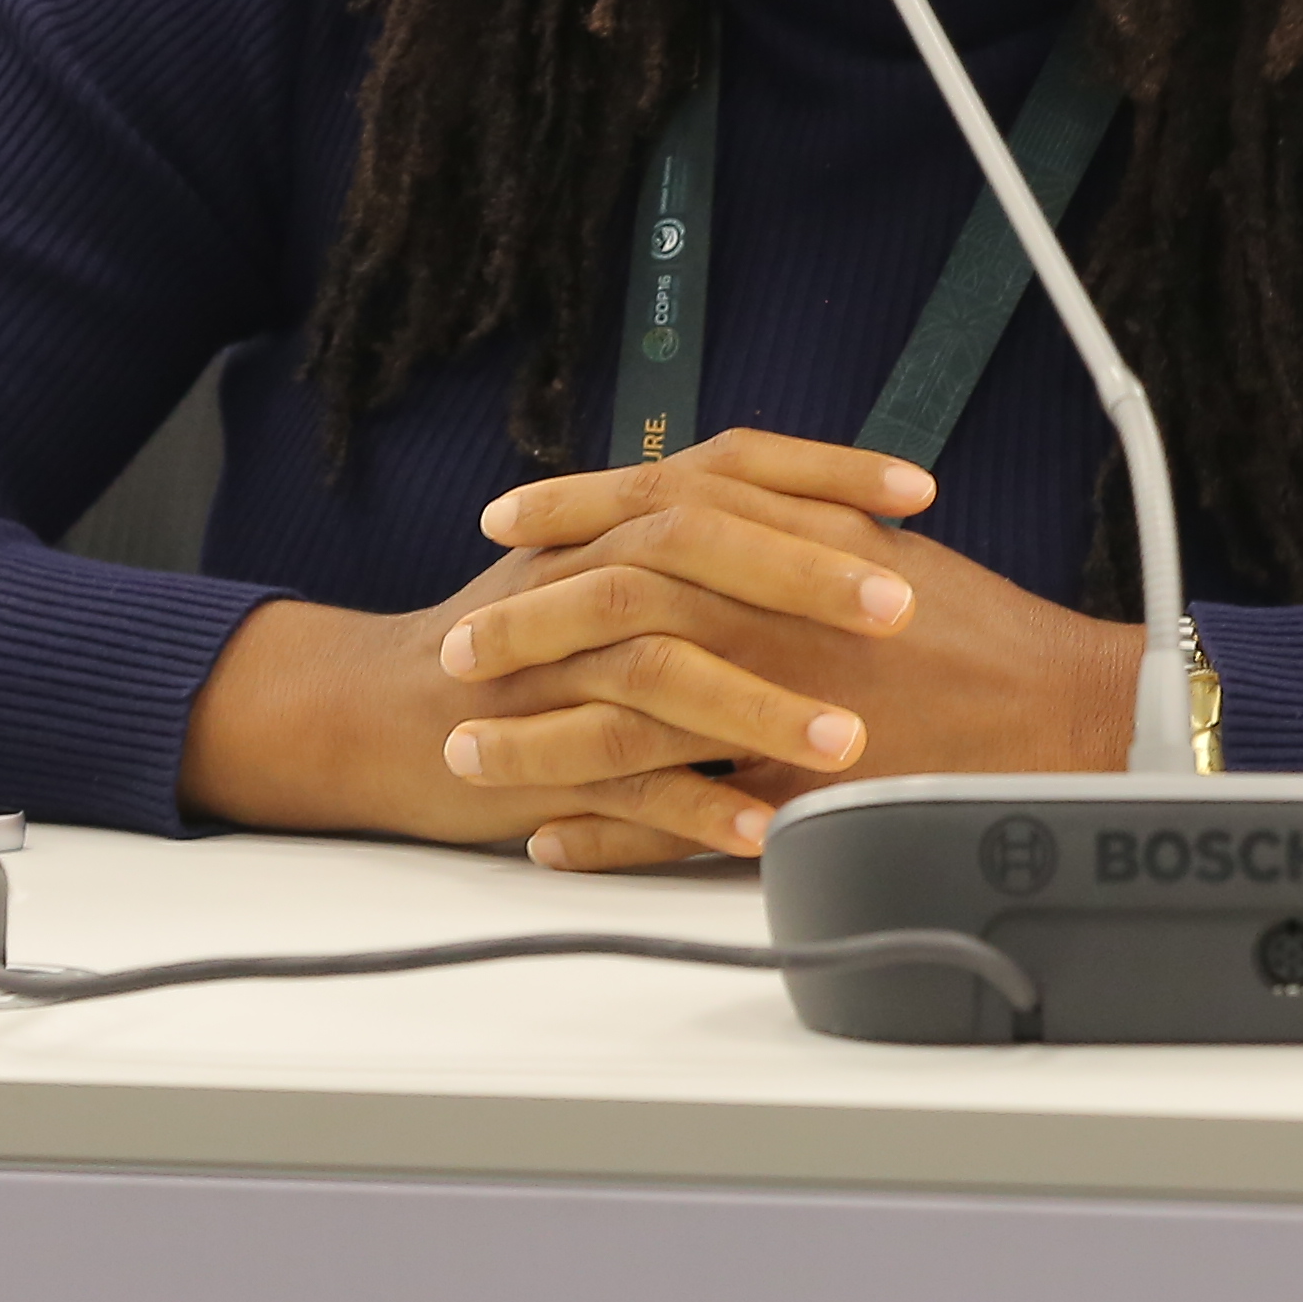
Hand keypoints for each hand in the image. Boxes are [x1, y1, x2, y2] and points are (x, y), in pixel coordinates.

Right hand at [174, 435, 931, 861]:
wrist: (383, 709)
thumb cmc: (525, 641)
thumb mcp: (609, 564)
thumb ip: (705, 537)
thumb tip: (844, 523)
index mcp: (614, 518)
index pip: (728, 465)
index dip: (825, 470)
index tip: (919, 489)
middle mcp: (582, 572)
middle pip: (694, 547)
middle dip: (803, 577)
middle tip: (901, 607)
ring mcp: (554, 665)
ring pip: (659, 667)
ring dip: (758, 707)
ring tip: (846, 746)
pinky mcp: (532, 754)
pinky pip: (619, 780)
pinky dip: (694, 810)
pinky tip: (763, 835)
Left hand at [449, 433, 1149, 870]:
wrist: (1064, 711)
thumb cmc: (973, 628)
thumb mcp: (871, 540)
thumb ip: (780, 513)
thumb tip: (702, 493)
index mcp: (787, 544)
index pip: (650, 509)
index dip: (568, 511)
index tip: (504, 519)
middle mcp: (772, 618)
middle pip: (612, 610)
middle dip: (520, 627)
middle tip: (457, 646)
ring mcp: (778, 713)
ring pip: (625, 725)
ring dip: (537, 741)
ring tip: (470, 754)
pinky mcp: (793, 800)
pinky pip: (677, 823)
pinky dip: (608, 833)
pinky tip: (554, 837)